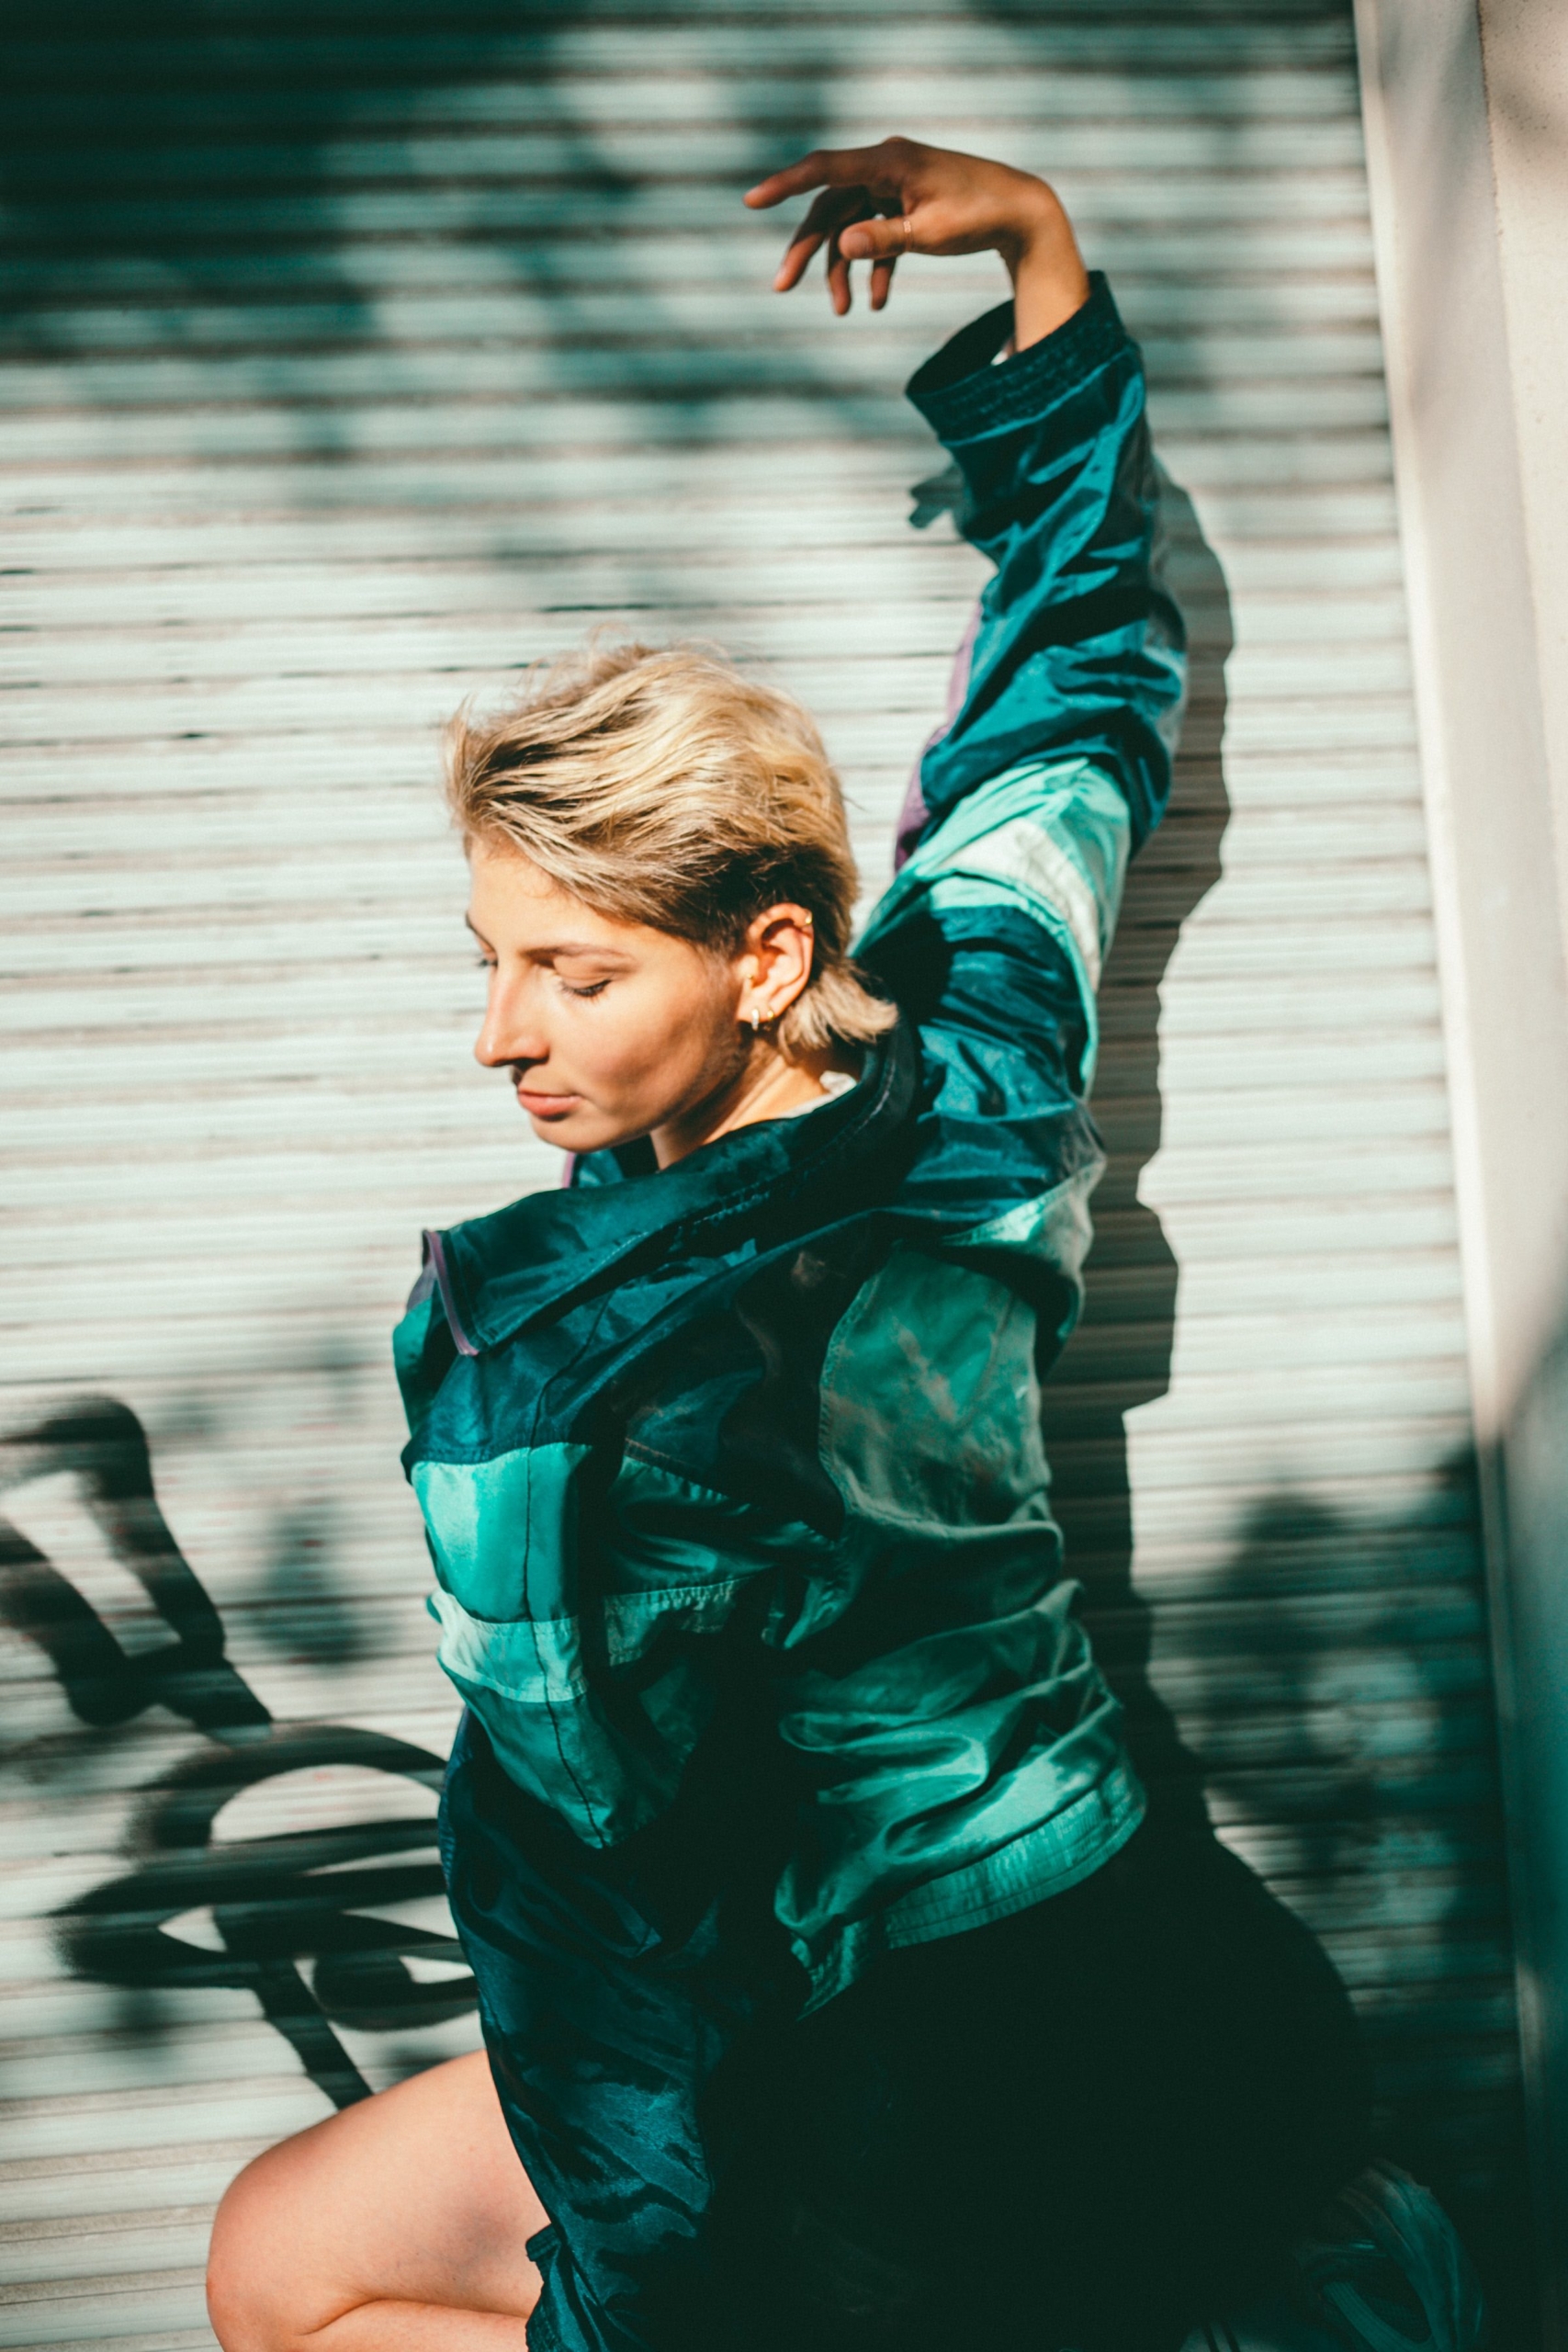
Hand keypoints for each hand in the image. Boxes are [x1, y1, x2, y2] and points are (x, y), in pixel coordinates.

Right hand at [744, 137, 1090, 349]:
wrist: (1020, 212)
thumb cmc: (978, 216)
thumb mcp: (930, 233)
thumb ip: (884, 239)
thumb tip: (842, 246)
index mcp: (888, 162)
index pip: (824, 169)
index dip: (784, 185)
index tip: (751, 201)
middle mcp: (885, 167)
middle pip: (830, 208)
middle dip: (808, 251)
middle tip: (781, 286)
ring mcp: (893, 186)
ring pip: (850, 227)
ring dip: (843, 270)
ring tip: (844, 312)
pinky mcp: (904, 205)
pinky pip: (877, 236)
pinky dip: (875, 268)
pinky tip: (877, 303)